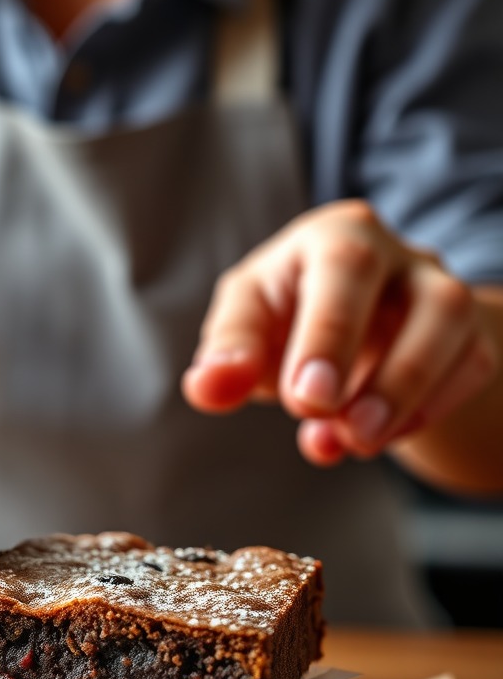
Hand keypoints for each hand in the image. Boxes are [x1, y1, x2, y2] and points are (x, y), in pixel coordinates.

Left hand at [182, 200, 497, 465]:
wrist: (346, 332)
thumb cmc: (286, 317)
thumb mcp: (247, 323)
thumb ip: (226, 353)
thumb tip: (208, 388)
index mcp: (336, 236)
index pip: (342, 266)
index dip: (327, 334)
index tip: (304, 399)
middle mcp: (397, 254)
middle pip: (413, 293)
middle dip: (377, 365)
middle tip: (324, 417)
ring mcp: (441, 292)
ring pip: (451, 327)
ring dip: (404, 394)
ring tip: (353, 442)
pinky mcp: (468, 337)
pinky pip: (470, 367)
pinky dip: (426, 410)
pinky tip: (377, 439)